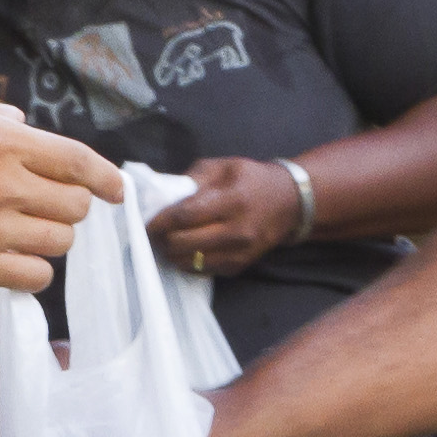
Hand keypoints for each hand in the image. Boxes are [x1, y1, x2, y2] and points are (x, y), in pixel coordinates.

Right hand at [0, 68, 116, 291]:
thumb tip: (17, 121)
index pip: (79, 162)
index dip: (106, 177)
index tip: (114, 188)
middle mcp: (4, 187)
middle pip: (75, 206)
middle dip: (71, 203)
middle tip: (50, 203)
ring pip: (59, 242)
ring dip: (51, 235)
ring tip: (29, 229)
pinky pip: (34, 277)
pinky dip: (33, 269)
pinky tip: (14, 259)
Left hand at [155, 158, 309, 280]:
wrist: (289, 203)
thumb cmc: (252, 180)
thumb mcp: (224, 166)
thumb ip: (193, 179)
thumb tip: (163, 196)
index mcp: (232, 201)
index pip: (185, 216)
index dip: (160, 221)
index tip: (147, 221)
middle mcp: (237, 231)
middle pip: (183, 242)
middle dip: (162, 238)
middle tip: (155, 232)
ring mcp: (239, 252)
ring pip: (189, 261)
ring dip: (172, 253)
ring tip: (167, 241)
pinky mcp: (239, 266)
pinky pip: (202, 270)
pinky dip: (188, 262)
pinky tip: (185, 249)